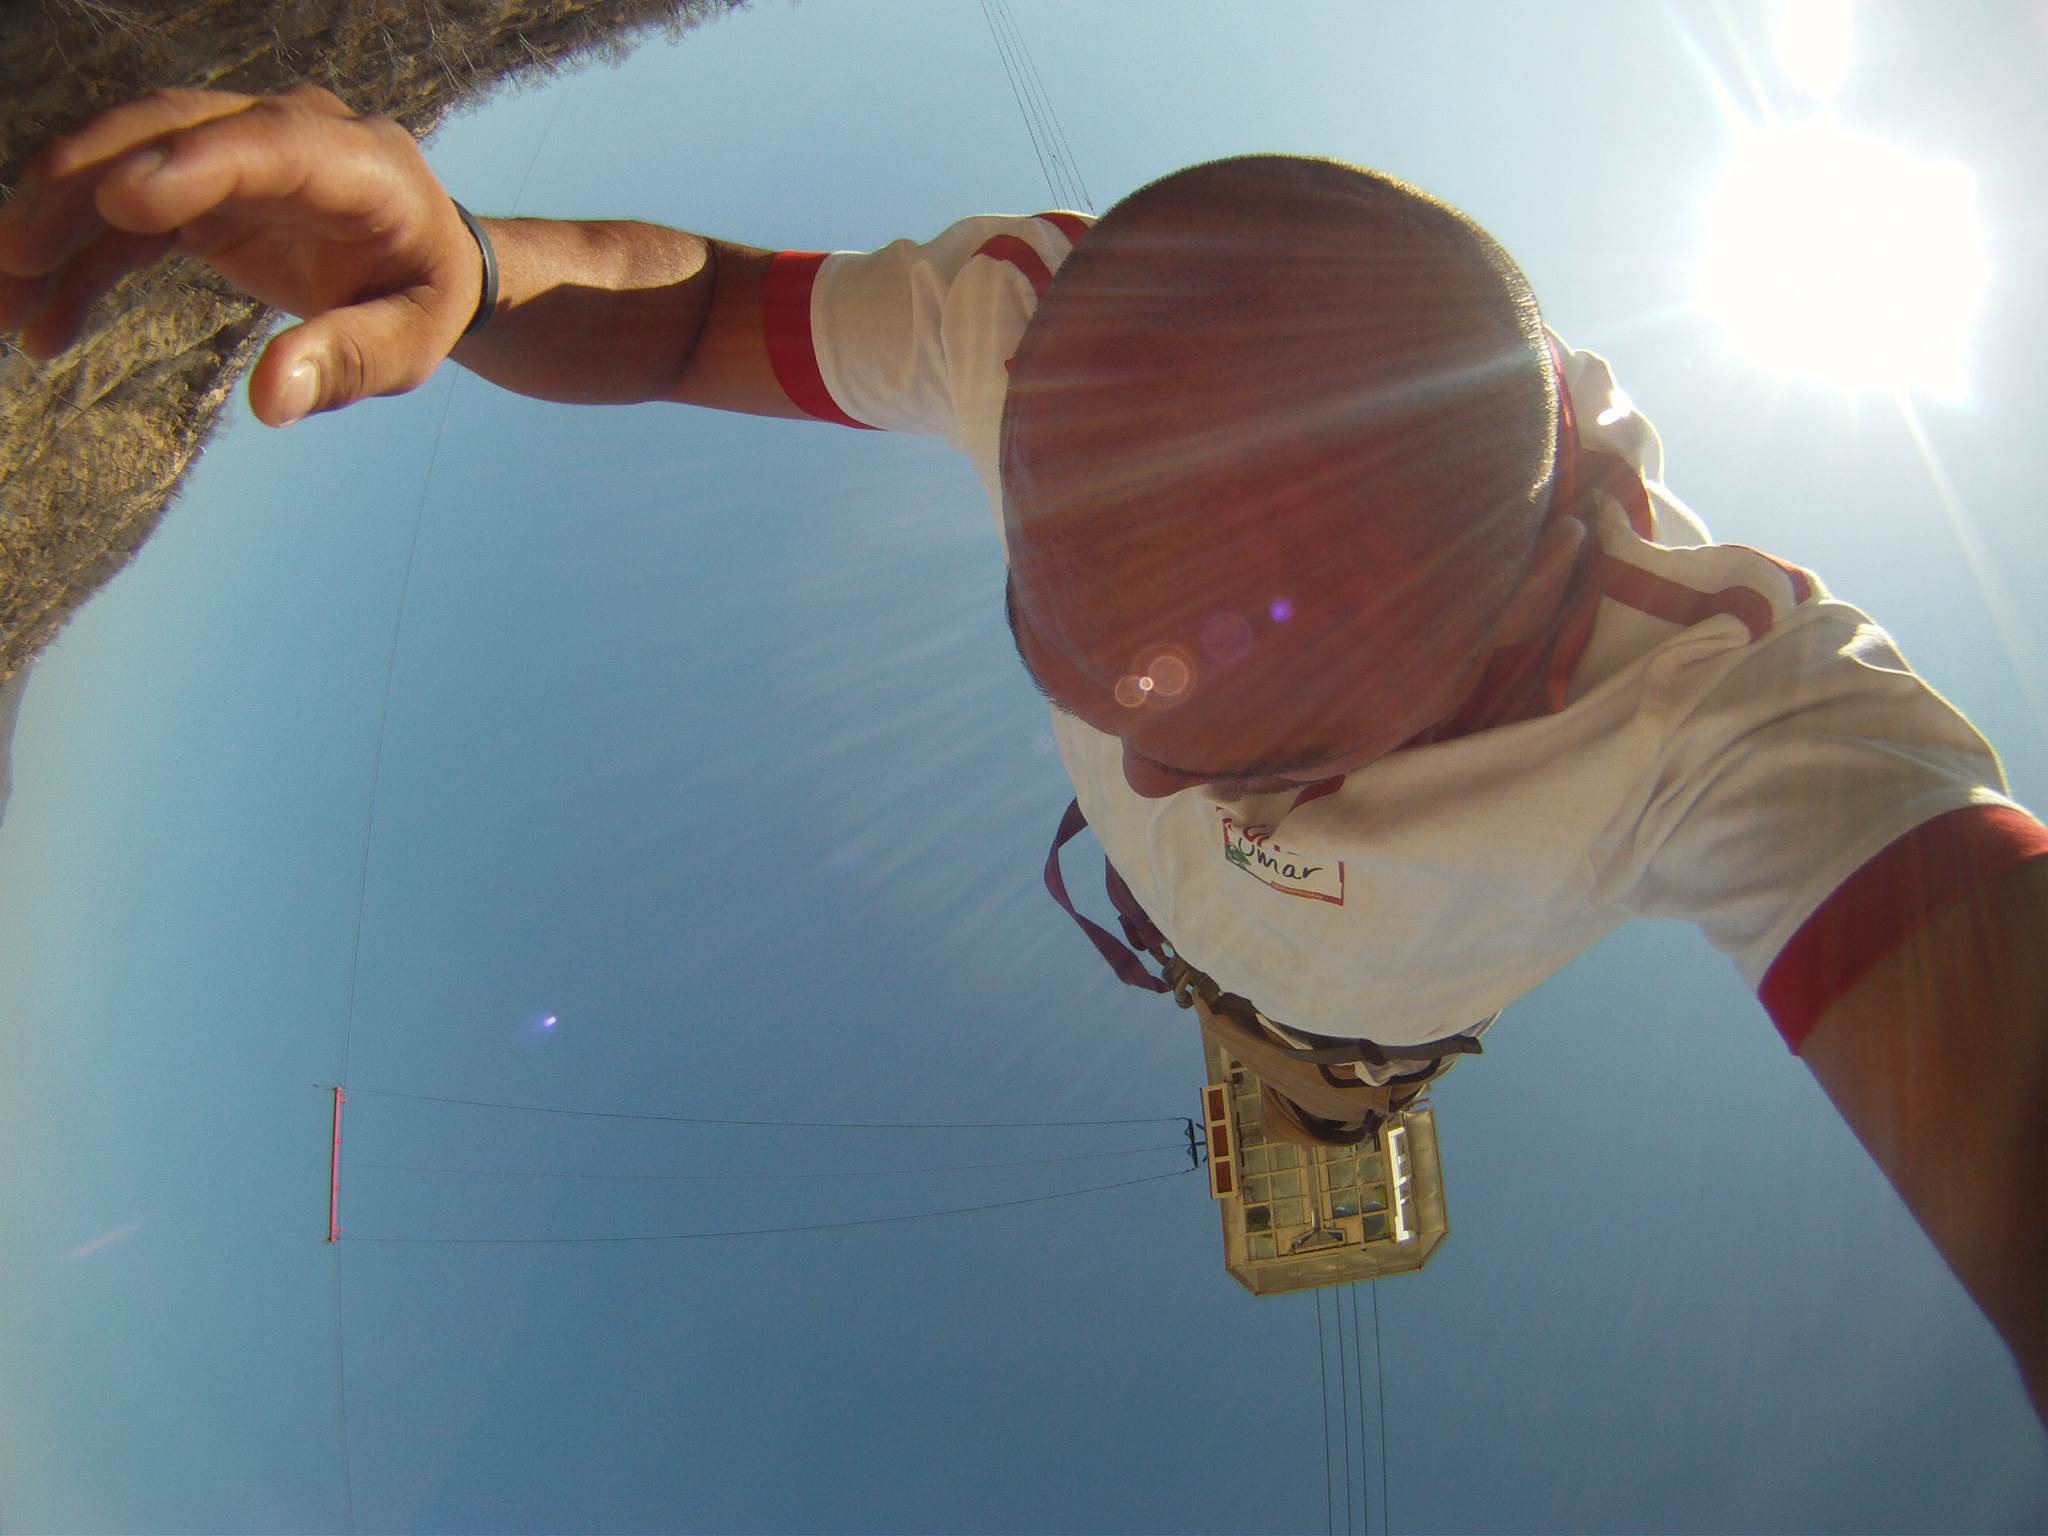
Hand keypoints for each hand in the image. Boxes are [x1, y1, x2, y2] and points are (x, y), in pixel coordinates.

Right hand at [0, 85, 482, 425]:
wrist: (424, 264)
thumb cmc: (422, 298)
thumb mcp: (410, 343)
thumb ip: (348, 362)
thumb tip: (271, 400)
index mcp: (361, 164)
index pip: (273, 144)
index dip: (195, 165)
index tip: (117, 199)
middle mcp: (290, 134)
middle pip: (172, 135)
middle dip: (81, 190)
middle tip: (14, 258)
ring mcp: (236, 154)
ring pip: (127, 165)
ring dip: (56, 228)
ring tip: (5, 304)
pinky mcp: (201, 186)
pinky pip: (125, 215)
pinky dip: (80, 266)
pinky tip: (42, 326)